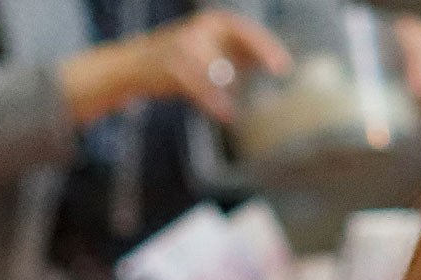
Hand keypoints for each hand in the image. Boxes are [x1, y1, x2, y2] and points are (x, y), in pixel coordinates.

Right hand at [63, 9, 289, 123]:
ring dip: (231, 86)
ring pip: (217, 66)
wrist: (135, 64)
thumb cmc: (183, 60)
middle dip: (259, 54)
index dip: (266, 45)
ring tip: (235, 106)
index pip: (245, 30)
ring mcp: (183, 45)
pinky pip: (198, 85)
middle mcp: (199, 29)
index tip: (285, 65)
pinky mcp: (169, 66)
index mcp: (212, 24)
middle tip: (279, 71)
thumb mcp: (215, 52)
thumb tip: (278, 65)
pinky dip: (213, 101)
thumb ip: (242, 57)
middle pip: (235, 40)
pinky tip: (227, 115)